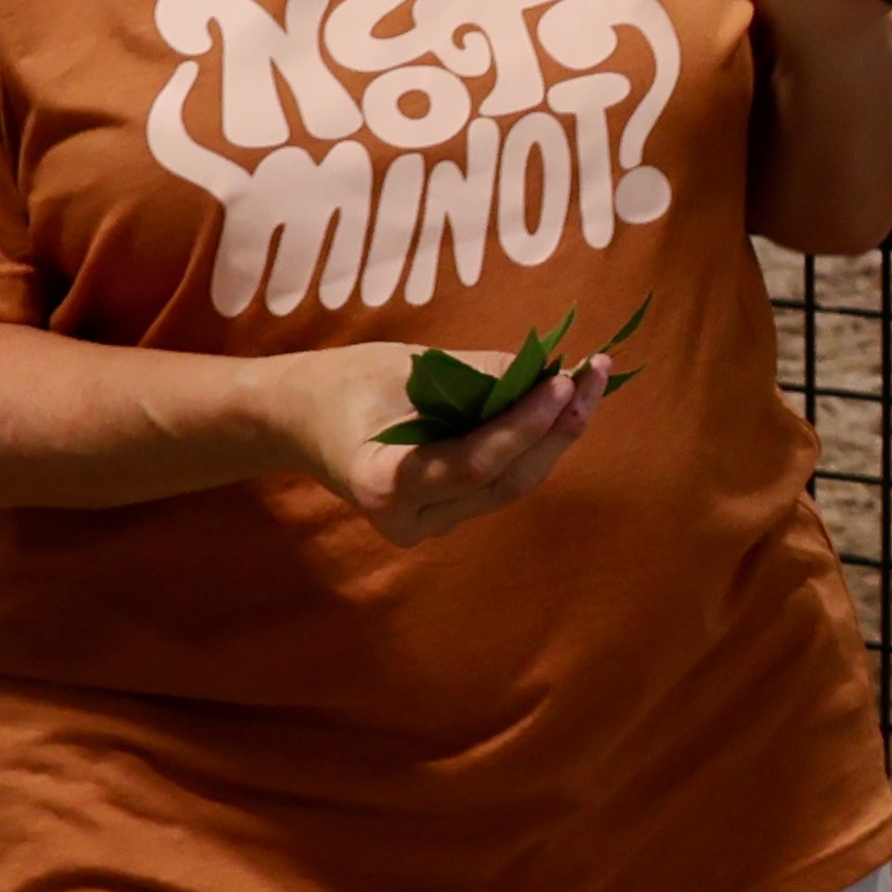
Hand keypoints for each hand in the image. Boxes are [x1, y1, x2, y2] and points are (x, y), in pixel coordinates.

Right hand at [242, 335, 601, 545]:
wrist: (298, 420)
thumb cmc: (345, 383)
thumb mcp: (406, 366)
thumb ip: (476, 376)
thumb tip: (549, 371)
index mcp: (383, 485)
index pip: (472, 464)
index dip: (523, 424)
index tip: (563, 381)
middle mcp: (409, 521)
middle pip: (503, 484)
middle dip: (555, 432)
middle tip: (592, 377)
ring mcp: (428, 526)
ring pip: (508, 487)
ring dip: (552, 437)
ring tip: (588, 384)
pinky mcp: (443, 516)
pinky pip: (497, 482)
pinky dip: (529, 444)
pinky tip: (559, 407)